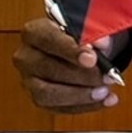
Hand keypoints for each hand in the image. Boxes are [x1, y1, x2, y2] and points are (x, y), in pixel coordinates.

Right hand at [12, 18, 126, 113]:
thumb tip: (102, 44)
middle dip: (81, 75)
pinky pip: (57, 108)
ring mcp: (29, 80)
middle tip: (106, 77)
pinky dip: (85, 106)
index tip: (92, 59)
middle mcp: (26, 56)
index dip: (70, 50)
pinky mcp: (38, 98)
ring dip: (79, 95)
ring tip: (104, 91)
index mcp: (34, 31)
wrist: (76, 46)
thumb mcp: (87, 24)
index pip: (47, 39)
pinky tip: (106, 100)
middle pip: (47, 68)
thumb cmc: (79, 33)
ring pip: (47, 94)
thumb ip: (94, 31)